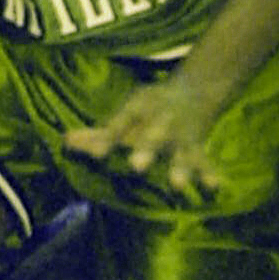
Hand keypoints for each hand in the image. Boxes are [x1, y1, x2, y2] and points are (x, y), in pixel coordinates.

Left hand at [64, 71, 222, 195]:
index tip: (94, 155)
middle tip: (137, 167)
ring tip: (177, 185)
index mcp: (139, 111)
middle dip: (146, 151)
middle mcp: (161, 123)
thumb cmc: (150, 108)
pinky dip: (209, 175)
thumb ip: (98, 133)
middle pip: (153, 138)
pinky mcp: (198, 149)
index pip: (119, 126)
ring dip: (180, 169)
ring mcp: (182, 137)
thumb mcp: (126, 113)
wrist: (195, 90)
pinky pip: (204, 163)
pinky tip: (213, 188)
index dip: (106, 140)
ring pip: (181, 153)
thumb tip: (65, 142)